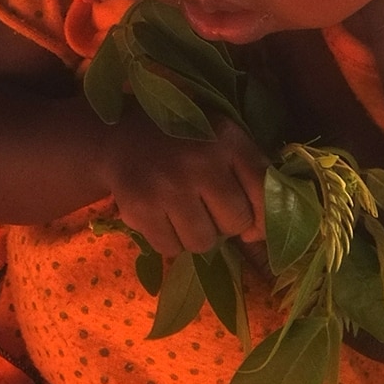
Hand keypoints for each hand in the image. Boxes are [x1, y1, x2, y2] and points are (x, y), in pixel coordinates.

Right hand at [98, 114, 265, 258]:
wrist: (119, 135)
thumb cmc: (182, 143)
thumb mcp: (222, 141)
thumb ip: (251, 178)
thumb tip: (255, 235)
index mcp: (228, 141)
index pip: (264, 192)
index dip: (261, 216)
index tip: (248, 222)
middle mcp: (201, 163)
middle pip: (234, 223)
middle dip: (223, 223)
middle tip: (204, 207)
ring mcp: (169, 187)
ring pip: (202, 243)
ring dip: (195, 234)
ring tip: (182, 211)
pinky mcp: (140, 208)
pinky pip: (170, 248)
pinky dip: (168, 239)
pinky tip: (160, 216)